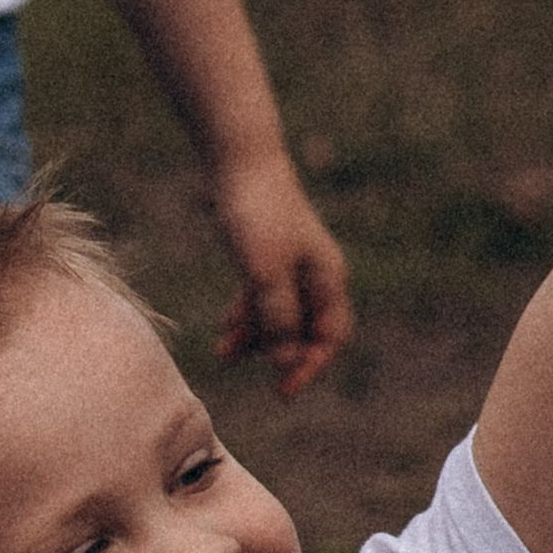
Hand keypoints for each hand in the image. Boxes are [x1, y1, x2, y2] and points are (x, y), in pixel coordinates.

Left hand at [209, 146, 352, 397]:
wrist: (240, 162)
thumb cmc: (257, 216)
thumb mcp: (264, 275)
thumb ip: (277, 320)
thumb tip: (287, 362)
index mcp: (327, 278)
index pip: (330, 336)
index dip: (309, 366)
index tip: (282, 390)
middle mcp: (316, 273)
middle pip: (305, 329)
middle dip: (278, 353)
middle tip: (249, 373)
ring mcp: (293, 263)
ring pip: (280, 314)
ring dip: (255, 337)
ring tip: (222, 354)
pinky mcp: (269, 253)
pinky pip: (263, 296)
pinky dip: (246, 315)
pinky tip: (225, 329)